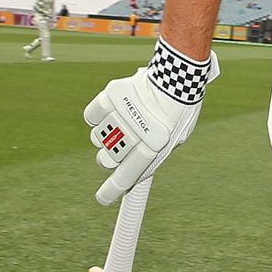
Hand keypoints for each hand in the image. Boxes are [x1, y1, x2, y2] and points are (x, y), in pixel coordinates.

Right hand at [83, 37, 218, 203]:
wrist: (178, 73)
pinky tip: (112, 109)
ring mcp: (122, 113)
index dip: (112, 191)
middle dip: (111, 156)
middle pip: (106, 159)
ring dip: (107, 133)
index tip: (103, 198)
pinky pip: (92, 116)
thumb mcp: (173, 138)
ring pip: (98, 137)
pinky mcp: (112, 94)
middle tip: (120, 144)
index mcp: (156, 145)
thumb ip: (152, 157)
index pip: (126, 176)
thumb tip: (130, 178)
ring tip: (125, 119)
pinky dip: (98, 115)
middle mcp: (137, 132)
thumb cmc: (178, 109)